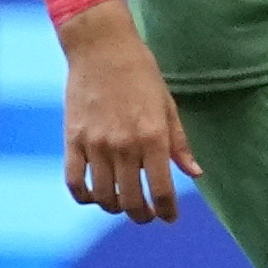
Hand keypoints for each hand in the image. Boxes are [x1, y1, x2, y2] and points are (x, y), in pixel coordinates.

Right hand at [60, 9, 199, 222]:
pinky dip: (84, 196)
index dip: (166, 210)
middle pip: (131, 199)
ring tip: (123, 205)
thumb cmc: (142, 74)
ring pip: (103, 196)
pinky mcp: (72, 140)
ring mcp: (95, 144)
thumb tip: (194, 173)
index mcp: (153, 136)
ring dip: (115, 207)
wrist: (102, 49)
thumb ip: (179, 143)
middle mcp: (124, 145)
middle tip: (147, 215)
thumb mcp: (168, 105)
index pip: (162, 189)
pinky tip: (94, 196)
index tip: (170, 218)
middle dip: (141, 214)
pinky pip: (75, 181)